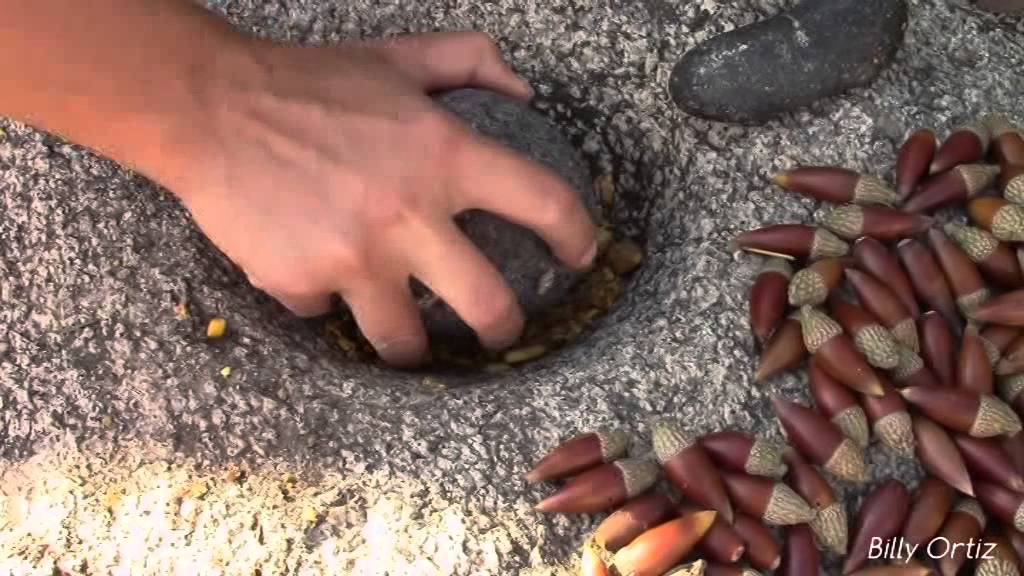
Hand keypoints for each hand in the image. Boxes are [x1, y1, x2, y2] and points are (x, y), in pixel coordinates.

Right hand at [175, 32, 596, 365]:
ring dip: (414, 344)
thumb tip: (527, 89)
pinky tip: (317, 273)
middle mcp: (409, 215)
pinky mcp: (303, 283)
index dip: (576, 236)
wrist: (210, 108)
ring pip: (407, 341)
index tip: (578, 256)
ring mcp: (355, 258)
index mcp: (444, 155)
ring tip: (411, 334)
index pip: (543, 203)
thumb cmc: (309, 83)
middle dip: (504, 329)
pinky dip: (329, 301)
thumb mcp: (398, 57)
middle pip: (489, 307)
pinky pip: (330, 314)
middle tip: (500, 330)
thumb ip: (470, 61)